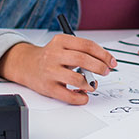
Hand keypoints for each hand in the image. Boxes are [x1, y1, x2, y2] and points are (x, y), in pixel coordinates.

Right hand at [0, 34, 115, 104]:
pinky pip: (68, 95)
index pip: (87, 45)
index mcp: (61, 41)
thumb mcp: (64, 46)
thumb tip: (105, 62)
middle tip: (106, 71)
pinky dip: (80, 97)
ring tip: (92, 84)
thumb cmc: (51, 57)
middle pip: (83, 59)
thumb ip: (82, 51)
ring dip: (89, 84)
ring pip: (76, 79)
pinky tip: (84, 95)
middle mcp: (54, 55)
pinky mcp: (48, 87)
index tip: (112, 62)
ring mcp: (50, 72)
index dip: (103, 54)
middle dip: (100, 67)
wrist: (26, 65)